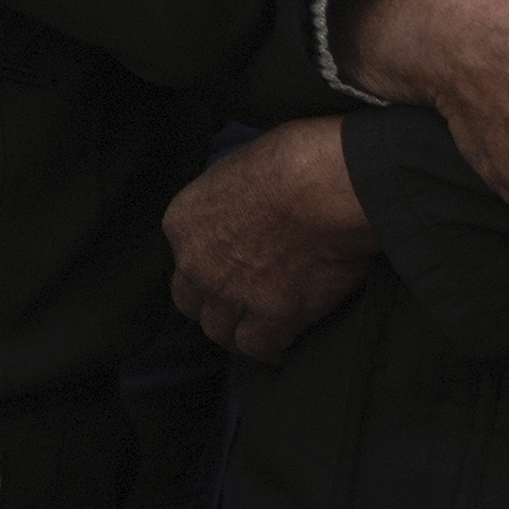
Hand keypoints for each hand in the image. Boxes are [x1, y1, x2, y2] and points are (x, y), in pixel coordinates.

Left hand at [166, 123, 378, 359]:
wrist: (326, 186)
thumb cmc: (295, 159)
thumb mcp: (239, 167)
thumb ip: (230, 200)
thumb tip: (247, 208)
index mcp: (182, 222)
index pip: (182, 260)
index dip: (206, 268)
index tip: (228, 270)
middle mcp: (196, 263)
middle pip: (192, 303)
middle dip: (213, 306)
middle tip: (240, 305)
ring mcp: (232, 293)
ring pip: (221, 332)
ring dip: (240, 331)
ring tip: (262, 329)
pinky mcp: (272, 315)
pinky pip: (260, 348)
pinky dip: (272, 349)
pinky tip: (284, 343)